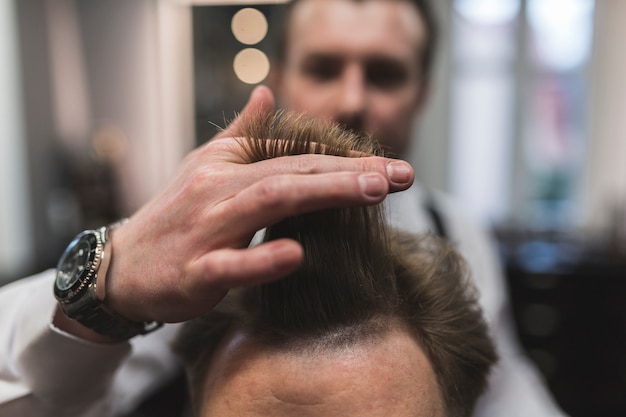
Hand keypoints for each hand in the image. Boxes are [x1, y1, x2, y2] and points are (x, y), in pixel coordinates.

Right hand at [64, 86, 413, 330]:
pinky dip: (262, 259)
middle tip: (402, 176)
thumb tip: (266, 91)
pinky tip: (297, 254)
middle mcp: (216, 187)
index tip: (390, 167)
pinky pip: (230, 265)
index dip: (345, 157)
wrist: (121, 265)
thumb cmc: (174, 214)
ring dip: (324, 195)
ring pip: (268, 202)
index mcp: (225, 162)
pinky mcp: (193, 271)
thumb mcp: (205, 165)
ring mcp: (205, 228)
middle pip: (292, 172)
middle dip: (351, 172)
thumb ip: (242, 133)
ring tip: (373, 193)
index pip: (294, 154)